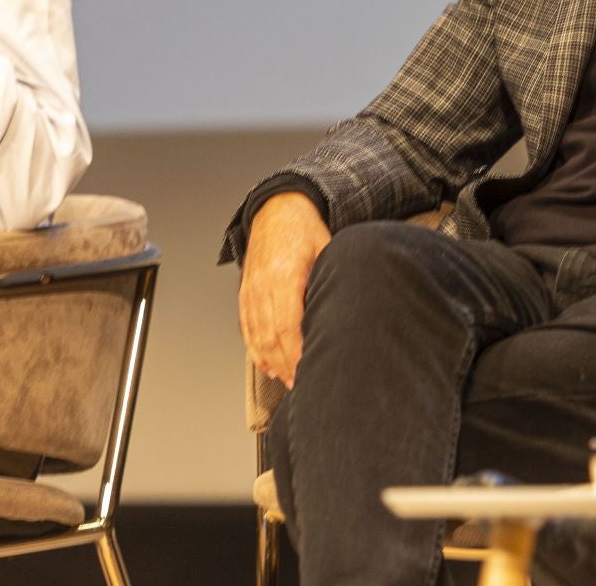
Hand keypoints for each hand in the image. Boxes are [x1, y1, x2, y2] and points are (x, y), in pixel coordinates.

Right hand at [238, 193, 331, 388]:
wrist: (276, 210)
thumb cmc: (305, 229)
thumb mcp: (327, 247)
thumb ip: (332, 277)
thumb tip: (350, 306)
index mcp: (285, 276)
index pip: (288, 324)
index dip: (297, 351)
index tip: (308, 369)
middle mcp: (263, 286)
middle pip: (271, 336)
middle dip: (287, 364)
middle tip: (303, 384)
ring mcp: (251, 291)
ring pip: (257, 335)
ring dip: (272, 361)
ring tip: (288, 380)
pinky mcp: (245, 293)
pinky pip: (246, 327)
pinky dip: (255, 349)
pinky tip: (267, 364)